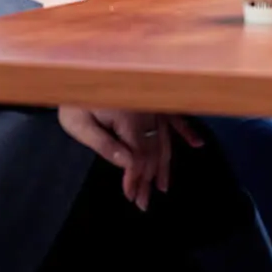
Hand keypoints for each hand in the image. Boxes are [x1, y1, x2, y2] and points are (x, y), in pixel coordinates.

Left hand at [57, 108, 204, 210]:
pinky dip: (187, 131)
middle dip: (148, 179)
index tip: (131, 196)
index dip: (135, 178)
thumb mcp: (79, 124)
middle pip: (152, 152)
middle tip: (144, 203)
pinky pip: (175, 118)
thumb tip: (128, 164)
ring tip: (163, 187)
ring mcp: (153, 105)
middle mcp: (146, 111)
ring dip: (164, 165)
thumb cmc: (74, 98)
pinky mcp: (154, 100)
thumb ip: (104, 144)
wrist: (79, 68)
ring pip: (164, 140)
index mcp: (128, 117)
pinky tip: (198, 144)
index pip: (137, 155)